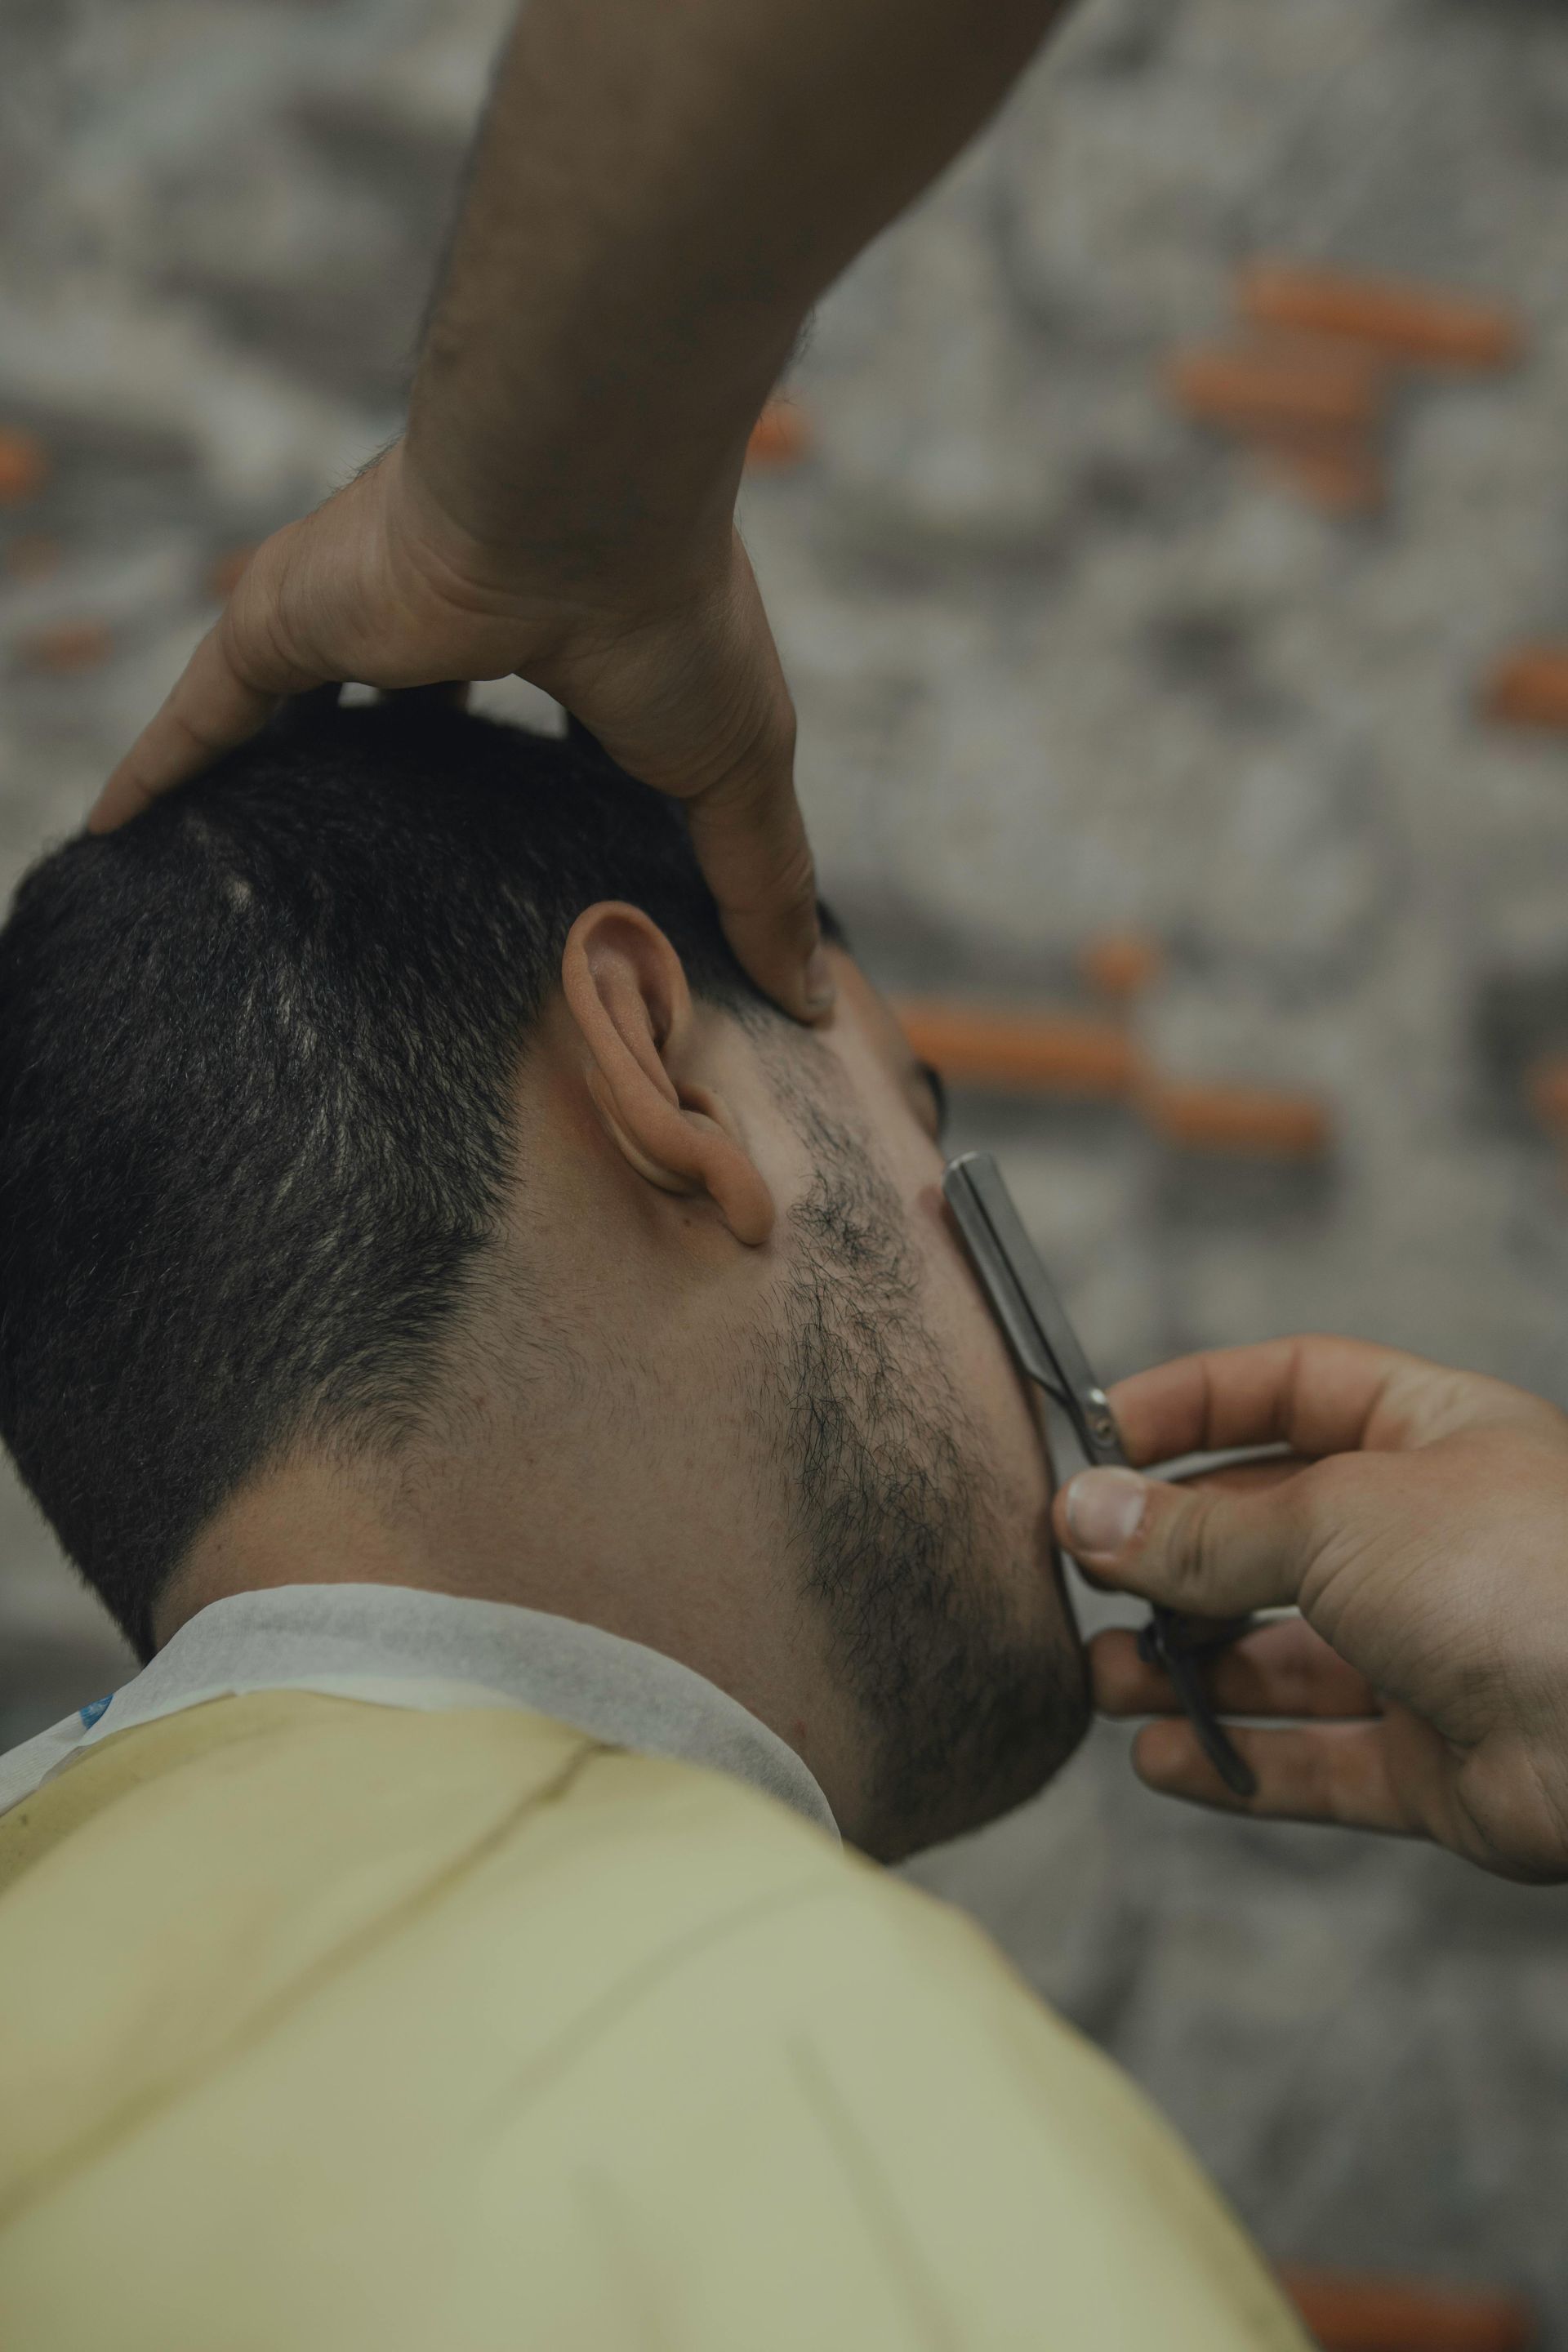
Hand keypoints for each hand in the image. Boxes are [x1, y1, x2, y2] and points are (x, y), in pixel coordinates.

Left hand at [89, 443, 830, 1023]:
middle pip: (407, 718)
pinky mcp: (281, 618)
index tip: (513, 860)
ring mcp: (359, 618)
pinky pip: (199, 712)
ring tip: (240, 860)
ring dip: (270, 775)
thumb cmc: (677, 619)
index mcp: (560, 644)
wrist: (580, 496)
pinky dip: (159, 769)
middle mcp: (450, 622)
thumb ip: (763, 878)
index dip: (518, 786)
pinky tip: (120, 830)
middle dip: (391, 780)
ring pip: (295, 715)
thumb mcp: (737, 772)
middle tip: (376, 878)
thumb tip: (815, 997)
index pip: (531, 723)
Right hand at [1051, 1336, 1567, 1883]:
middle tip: (1079, 1571)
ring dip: (1184, 1665)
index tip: (1094, 1436)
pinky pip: (1315, 1760)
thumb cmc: (1521, 1574)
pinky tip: (1157, 1757)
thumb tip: (1086, 1514)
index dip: (1189, 1406)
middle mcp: (1431, 1536)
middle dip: (1171, 1553)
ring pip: (1282, 1654)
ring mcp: (1435, 1652)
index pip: (1288, 1391)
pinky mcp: (1439, 1763)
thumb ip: (1201, 1528)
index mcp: (1432, 1433)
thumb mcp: (1334, 1517)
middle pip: (1269, 1531)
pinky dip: (1233, 1760)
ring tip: (1100, 1675)